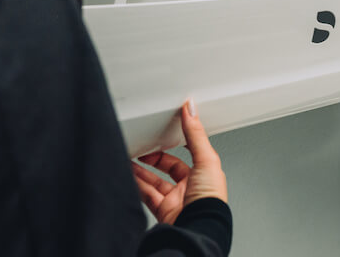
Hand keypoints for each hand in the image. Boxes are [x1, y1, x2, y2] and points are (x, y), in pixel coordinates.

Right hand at [133, 101, 227, 224]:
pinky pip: (146, 195)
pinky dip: (137, 185)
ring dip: (142, 170)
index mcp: (205, 174)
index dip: (178, 142)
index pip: (190, 153)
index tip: (166, 131)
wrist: (197, 230)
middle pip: (169, 167)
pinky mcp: (163, 212)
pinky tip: (130, 175)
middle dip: (155, 157)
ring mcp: (176, 201)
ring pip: (155, 181)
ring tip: (131, 157)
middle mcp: (191, 188)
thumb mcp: (206, 160)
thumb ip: (196, 135)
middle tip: (145, 146)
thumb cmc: (209, 202)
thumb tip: (191, 110)